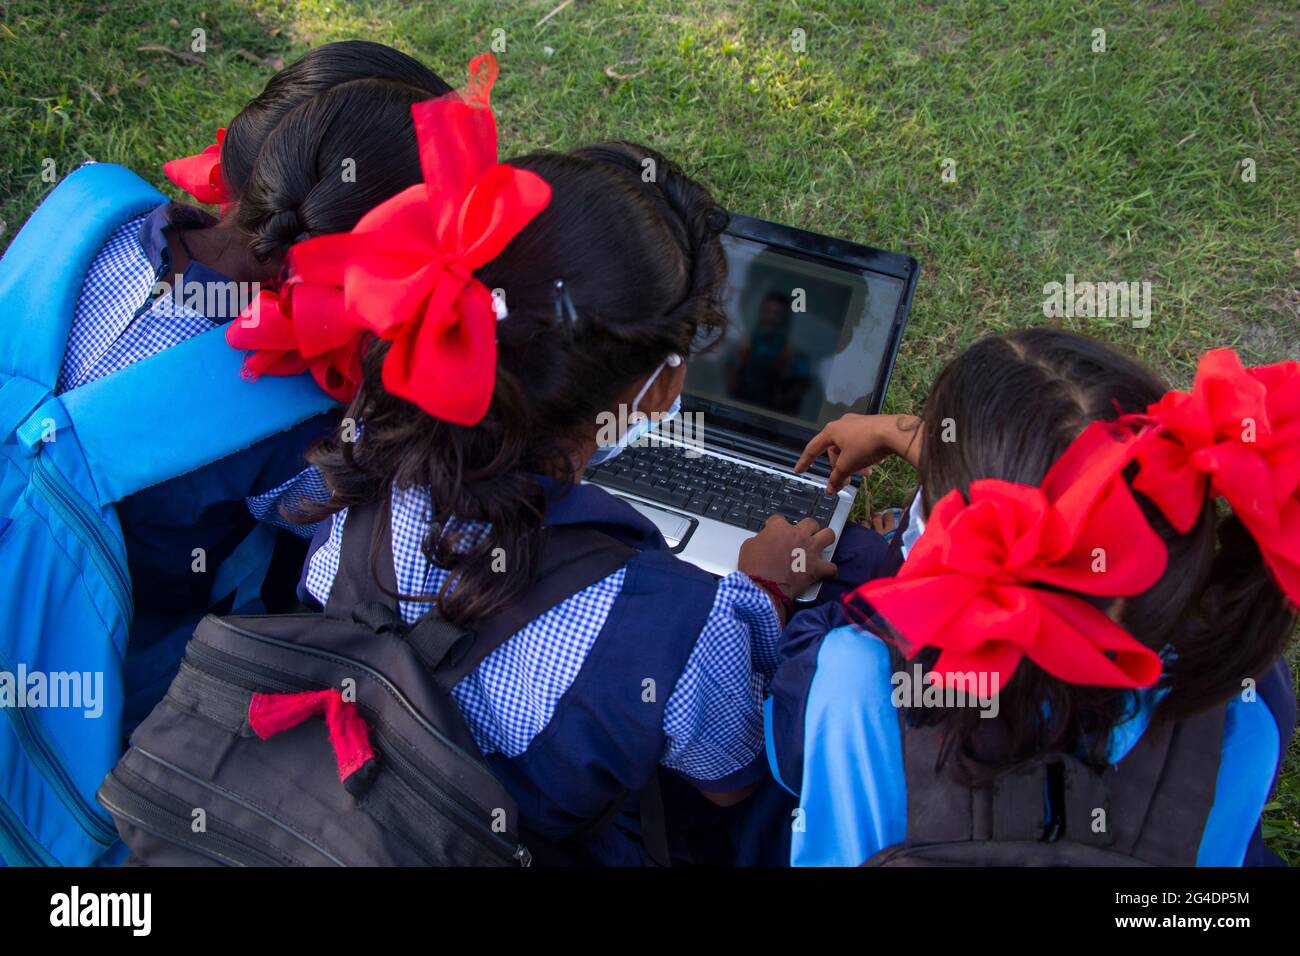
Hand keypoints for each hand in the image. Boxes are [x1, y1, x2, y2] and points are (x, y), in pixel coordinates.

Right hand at [737, 516, 837, 605]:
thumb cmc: (753, 568)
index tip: (774, 532)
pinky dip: (828, 570)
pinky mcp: (817, 568)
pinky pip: (832, 567)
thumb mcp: (748, 547)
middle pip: (810, 522)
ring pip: (829, 535)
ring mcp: (810, 550)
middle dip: (807, 528)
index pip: (779, 519)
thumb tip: (764, 541)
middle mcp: (798, 535)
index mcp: (779, 528)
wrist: (763, 588)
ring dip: (825, 539)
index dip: (776, 526)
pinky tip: (824, 572)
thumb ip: (760, 539)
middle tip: (802, 536)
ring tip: (820, 545)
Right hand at [794, 413, 922, 493]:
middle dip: (840, 467)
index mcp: (831, 431)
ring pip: (850, 447)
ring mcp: (857, 423)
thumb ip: (836, 477)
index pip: (813, 448)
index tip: (799, 471)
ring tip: (866, 474)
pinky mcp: (871, 424)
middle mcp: (842, 424)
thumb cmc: (866, 446)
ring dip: (854, 463)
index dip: (805, 461)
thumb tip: (830, 490)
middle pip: (835, 451)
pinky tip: (876, 462)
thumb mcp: (848, 465)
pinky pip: (862, 442)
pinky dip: (864, 454)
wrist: (894, 432)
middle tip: (846, 481)